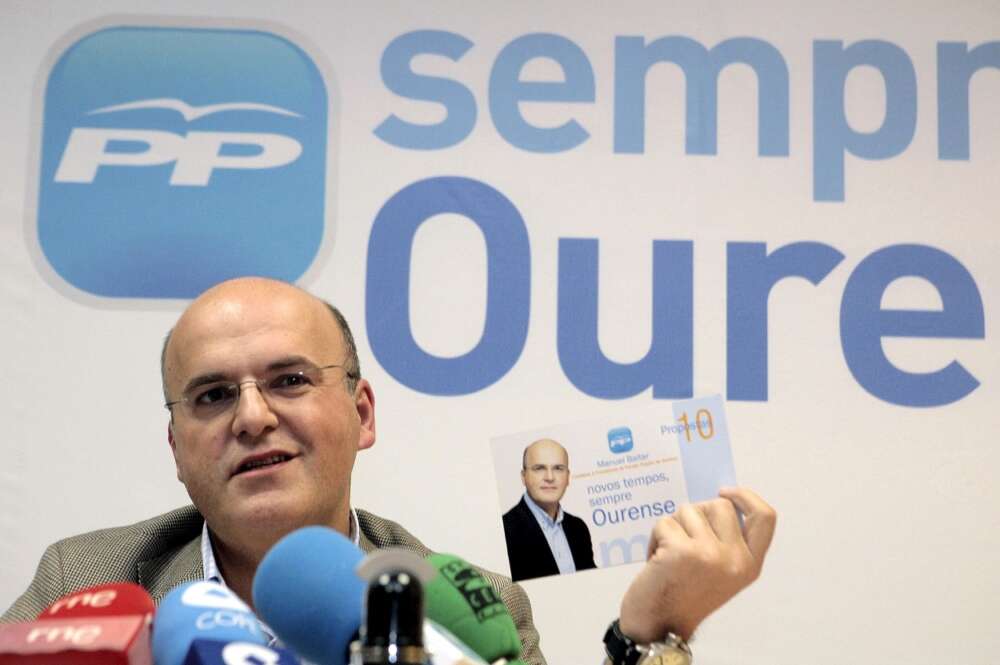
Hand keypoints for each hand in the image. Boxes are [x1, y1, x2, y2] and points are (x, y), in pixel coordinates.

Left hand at [618, 487, 775, 642]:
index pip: (765, 518)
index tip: (725, 491)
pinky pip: (665, 523)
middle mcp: (735, 560)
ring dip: (672, 527)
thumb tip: (716, 499)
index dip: (747, 496)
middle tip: (682, 537)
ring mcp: (710, 554)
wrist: (659, 625)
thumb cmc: (684, 593)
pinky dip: (655, 537)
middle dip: (696, 513)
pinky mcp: (682, 551)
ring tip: (668, 554)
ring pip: (688, 510)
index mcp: (750, 565)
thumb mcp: (720, 571)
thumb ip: (726, 540)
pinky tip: (655, 561)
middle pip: (719, 505)